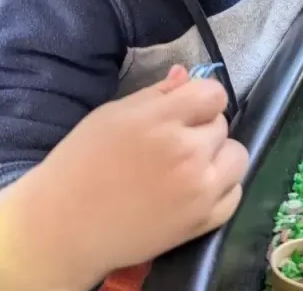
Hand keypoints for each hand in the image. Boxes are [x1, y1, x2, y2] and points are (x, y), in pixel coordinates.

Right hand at [0, 66, 247, 289]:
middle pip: (222, 124)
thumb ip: (156, 94)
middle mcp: (185, 152)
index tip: (185, 110)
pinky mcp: (203, 221)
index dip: (200, 99)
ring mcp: (198, 189)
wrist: (65, 226)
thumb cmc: (82, 163)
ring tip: (190, 165)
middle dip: (201, 128)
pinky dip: (220, 188)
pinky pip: (234, 192)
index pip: (214, 94)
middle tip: (173, 142)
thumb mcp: (112, 116)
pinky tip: (195, 188)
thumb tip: (187, 75)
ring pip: (237, 156)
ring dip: (218, 156)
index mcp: (158, 120)